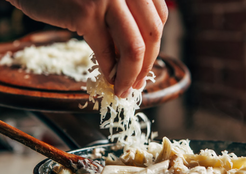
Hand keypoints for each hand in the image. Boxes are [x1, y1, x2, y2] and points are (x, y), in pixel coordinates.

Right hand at [7, 0, 167, 97]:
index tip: (146, 64)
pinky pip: (105, 51)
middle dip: (146, 65)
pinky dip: (110, 70)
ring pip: (134, 47)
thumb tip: (138, 56)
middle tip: (136, 84)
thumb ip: (124, 16)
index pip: (159, 18)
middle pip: (152, 33)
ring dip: (131, 75)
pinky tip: (108, 78)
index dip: (155, 46)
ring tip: (124, 88)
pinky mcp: (85, 13)